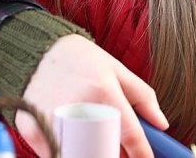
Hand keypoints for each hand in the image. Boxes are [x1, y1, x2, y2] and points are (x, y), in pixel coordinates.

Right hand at [16, 34, 167, 157]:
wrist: (34, 48)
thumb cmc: (78, 58)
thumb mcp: (114, 68)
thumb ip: (142, 96)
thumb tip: (161, 124)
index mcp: (103, 90)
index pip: (130, 135)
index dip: (142, 152)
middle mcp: (79, 107)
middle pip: (107, 153)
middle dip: (115, 154)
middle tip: (117, 147)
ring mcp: (54, 121)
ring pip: (83, 157)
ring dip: (94, 153)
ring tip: (94, 137)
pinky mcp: (34, 132)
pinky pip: (59, 155)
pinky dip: (70, 151)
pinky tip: (72, 134)